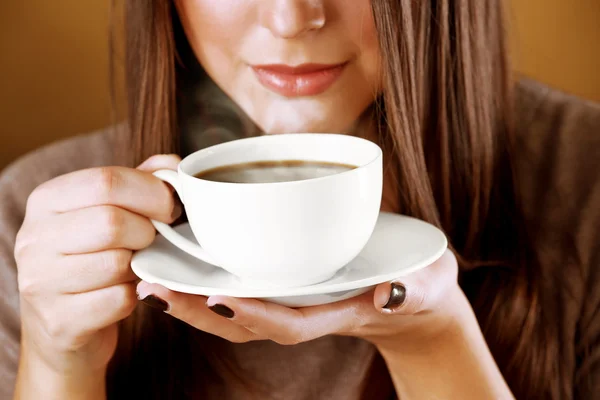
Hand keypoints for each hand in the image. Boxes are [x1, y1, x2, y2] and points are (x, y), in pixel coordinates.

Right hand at [15, 155, 180, 378]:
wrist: (63, 327)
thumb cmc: (93, 259)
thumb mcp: (109, 211)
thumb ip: (140, 182)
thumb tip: (172, 165)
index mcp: (47, 200)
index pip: (107, 180)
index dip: (152, 193)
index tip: (170, 208)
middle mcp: (34, 238)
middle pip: (112, 222)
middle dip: (147, 232)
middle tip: (152, 241)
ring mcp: (40, 282)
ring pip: (117, 263)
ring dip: (139, 266)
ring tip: (133, 266)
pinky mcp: (59, 321)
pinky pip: (119, 299)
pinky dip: (134, 296)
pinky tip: (124, 293)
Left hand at [136, 249, 460, 349]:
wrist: (414, 296)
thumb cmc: (421, 286)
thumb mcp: (428, 285)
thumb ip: (415, 290)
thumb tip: (392, 294)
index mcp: (336, 313)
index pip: (289, 323)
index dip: (255, 314)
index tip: (221, 297)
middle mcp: (306, 311)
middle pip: (246, 322)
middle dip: (201, 310)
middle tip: (156, 289)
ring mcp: (295, 300)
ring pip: (237, 310)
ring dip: (195, 298)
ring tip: (155, 280)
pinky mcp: (291, 284)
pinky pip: (246, 289)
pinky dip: (214, 282)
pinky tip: (187, 265)